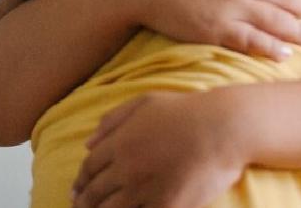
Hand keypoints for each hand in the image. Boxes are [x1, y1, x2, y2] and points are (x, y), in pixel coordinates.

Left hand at [72, 90, 244, 207]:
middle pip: (94, 194)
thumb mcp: (147, 102)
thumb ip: (113, 119)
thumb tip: (87, 142)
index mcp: (120, 142)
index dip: (80, 181)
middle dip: (85, 203)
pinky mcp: (166, 206)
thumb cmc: (187, 111)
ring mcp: (145, 189)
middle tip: (82, 207)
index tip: (77, 189)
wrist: (224, 127)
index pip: (88, 168)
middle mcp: (127, 168)